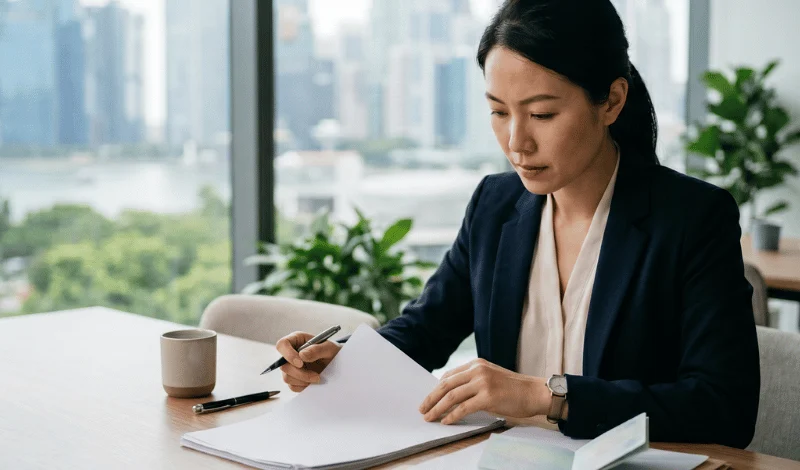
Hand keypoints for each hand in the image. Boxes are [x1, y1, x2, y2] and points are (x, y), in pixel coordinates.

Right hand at [275, 331, 341, 392]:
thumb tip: (302, 355)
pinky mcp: (294, 379)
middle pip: (283, 365)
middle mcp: (290, 353)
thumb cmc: (332, 351)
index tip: (300, 363)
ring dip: (303, 380)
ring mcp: (291, 367)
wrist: (337, 364)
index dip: (288, 354)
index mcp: (296, 340)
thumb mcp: (329, 348)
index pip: (282, 344)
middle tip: (316, 376)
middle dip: (300, 373)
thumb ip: (317, 349)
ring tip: (318, 378)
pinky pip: (292, 386)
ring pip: (287, 377)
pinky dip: (303, 386)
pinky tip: (313, 382)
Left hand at [418, 358, 550, 424]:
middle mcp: (477, 370)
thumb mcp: (491, 377)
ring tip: (430, 417)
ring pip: (452, 396)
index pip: (449, 376)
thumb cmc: (514, 389)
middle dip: (431, 398)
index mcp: (476, 364)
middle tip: (422, 409)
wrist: (534, 392)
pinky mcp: (488, 396)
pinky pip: (463, 407)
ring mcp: (482, 382)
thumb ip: (473, 381)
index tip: (429, 399)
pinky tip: (446, 421)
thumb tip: (453, 395)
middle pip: (446, 385)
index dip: (436, 388)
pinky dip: (452, 415)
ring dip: (437, 408)